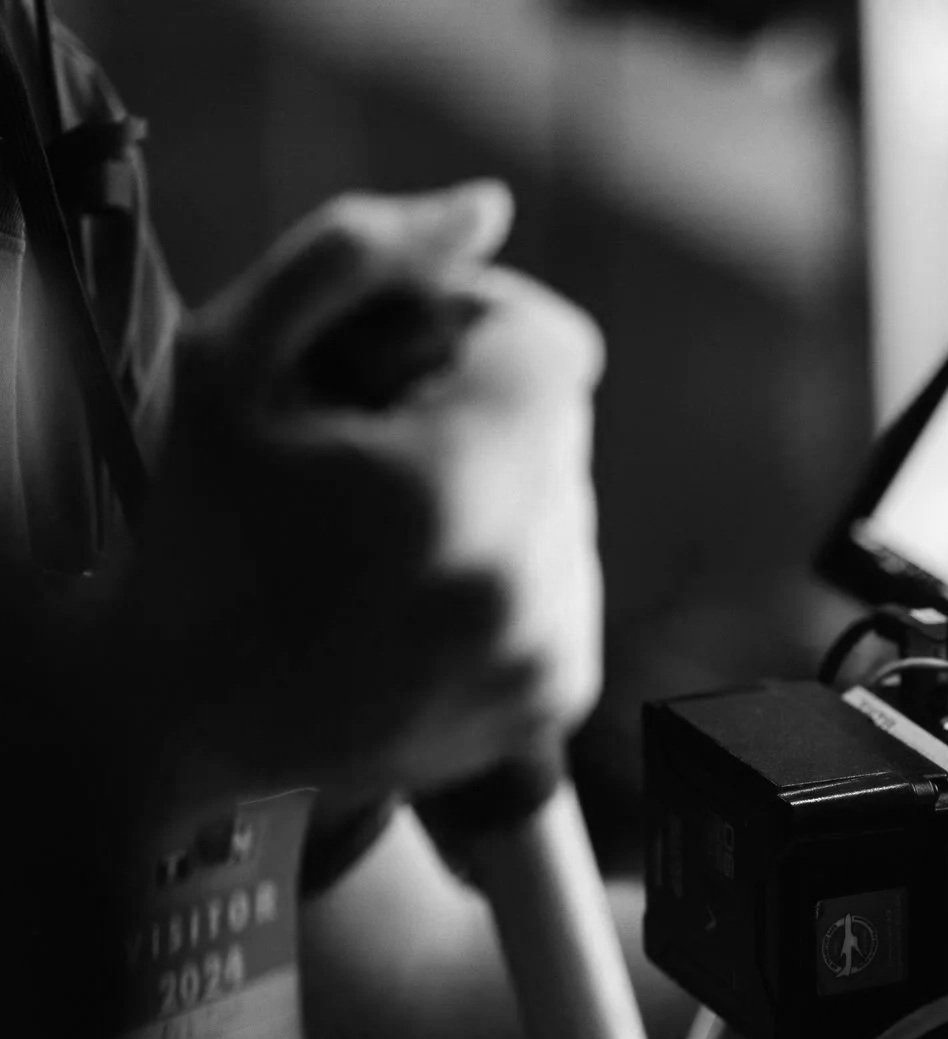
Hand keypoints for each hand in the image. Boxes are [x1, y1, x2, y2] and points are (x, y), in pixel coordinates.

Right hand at [102, 180, 604, 809]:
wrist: (174, 715)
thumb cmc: (191, 524)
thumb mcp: (232, 364)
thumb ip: (357, 258)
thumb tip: (486, 208)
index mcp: (456, 483)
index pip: (552, 344)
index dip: (475, 328)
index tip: (399, 358)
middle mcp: (523, 575)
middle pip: (559, 424)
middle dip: (478, 415)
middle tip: (369, 453)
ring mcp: (546, 645)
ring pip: (567, 503)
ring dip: (496, 493)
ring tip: (381, 532)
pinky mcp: (553, 696)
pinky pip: (566, 583)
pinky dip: (504, 570)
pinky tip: (410, 590)